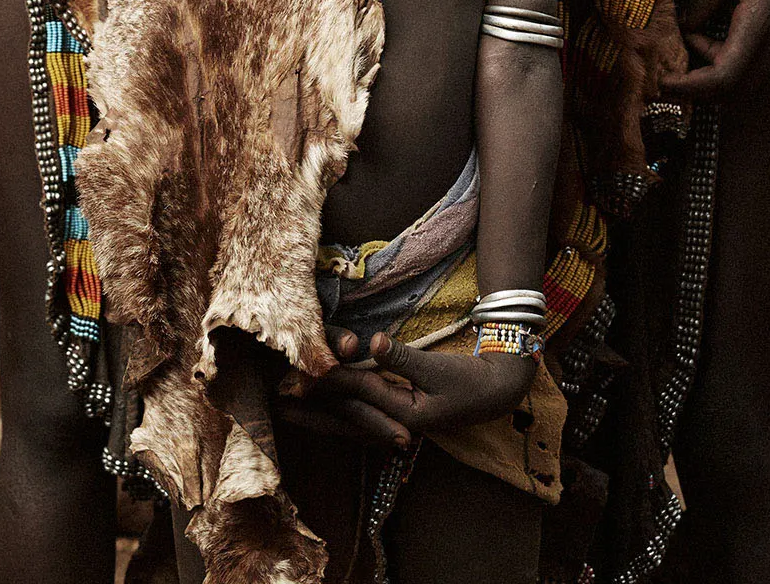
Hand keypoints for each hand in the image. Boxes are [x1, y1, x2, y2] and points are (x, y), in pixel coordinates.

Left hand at [275, 326, 535, 450]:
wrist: (494, 395)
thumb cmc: (468, 380)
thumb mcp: (436, 368)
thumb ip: (401, 357)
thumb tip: (371, 342)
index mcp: (403, 417)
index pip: (357, 394)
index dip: (328, 380)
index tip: (299, 371)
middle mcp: (393, 427)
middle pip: (343, 419)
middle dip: (310, 410)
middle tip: (275, 403)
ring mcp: (393, 427)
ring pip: (347, 424)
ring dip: (316, 416)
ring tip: (285, 410)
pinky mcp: (394, 420)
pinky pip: (357, 420)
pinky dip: (335, 415)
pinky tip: (318, 412)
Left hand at [672, 0, 769, 101]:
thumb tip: (686, 25)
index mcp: (761, 21)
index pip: (725, 76)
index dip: (692, 87)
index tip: (665, 82)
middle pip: (740, 89)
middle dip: (704, 88)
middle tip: (675, 72)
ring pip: (754, 77)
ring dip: (721, 70)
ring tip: (697, 39)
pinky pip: (765, 59)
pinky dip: (738, 58)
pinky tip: (721, 32)